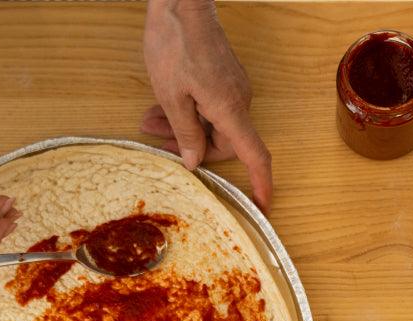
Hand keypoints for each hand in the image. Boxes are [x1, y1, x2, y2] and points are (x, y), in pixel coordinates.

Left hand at [141, 0, 271, 207]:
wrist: (181, 2)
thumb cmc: (176, 43)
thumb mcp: (171, 95)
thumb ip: (184, 132)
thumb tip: (194, 160)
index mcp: (229, 110)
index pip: (254, 155)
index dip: (260, 184)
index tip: (263, 207)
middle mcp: (238, 100)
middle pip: (223, 141)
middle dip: (190, 146)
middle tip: (156, 141)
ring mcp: (232, 87)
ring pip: (211, 121)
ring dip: (182, 125)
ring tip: (149, 120)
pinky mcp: (223, 76)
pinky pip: (210, 105)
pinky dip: (187, 109)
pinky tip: (161, 104)